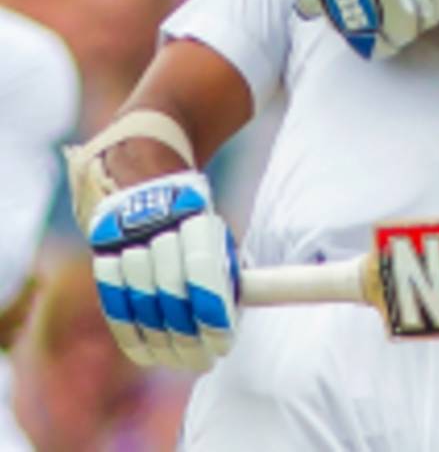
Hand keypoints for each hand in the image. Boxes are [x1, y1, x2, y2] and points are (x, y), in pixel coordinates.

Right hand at [86, 171, 236, 370]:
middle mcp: (155, 225)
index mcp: (193, 213)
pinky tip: (150, 356)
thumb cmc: (194, 221)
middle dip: (188, 334)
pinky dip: (131, 334)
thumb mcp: (216, 233)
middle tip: (205, 361)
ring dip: (163, 340)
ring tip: (182, 362)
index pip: (200, 270)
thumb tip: (230, 319)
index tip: (224, 343)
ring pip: (140, 300)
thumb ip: (223, 270)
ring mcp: (124, 239)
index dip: (211, 311)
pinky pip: (114, 302)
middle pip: (168, 290)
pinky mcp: (102, 254)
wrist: (144, 182)